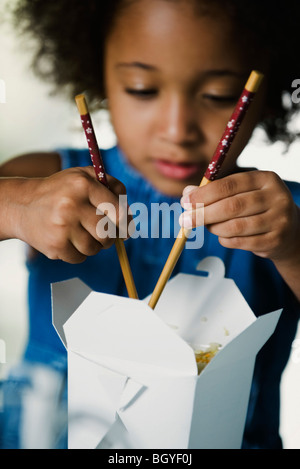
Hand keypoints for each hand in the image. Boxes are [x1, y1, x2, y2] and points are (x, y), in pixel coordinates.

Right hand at [15, 166, 129, 262]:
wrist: (22, 205)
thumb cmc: (62, 191)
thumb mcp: (85, 176)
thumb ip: (112, 187)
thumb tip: (129, 217)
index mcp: (83, 185)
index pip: (117, 211)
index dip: (126, 222)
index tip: (126, 227)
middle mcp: (72, 205)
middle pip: (108, 234)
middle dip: (109, 236)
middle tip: (104, 232)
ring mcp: (62, 228)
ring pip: (95, 248)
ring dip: (94, 245)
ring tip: (83, 234)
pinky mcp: (54, 246)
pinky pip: (80, 258)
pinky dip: (79, 253)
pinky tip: (69, 240)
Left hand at [180, 170, 299, 261]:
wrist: (288, 231)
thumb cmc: (256, 207)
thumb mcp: (241, 193)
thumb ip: (215, 191)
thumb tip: (187, 194)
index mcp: (266, 179)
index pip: (229, 185)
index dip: (204, 194)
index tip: (185, 201)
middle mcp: (276, 197)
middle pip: (232, 206)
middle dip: (203, 214)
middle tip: (184, 220)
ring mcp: (279, 220)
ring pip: (235, 226)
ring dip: (214, 228)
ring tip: (207, 227)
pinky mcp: (275, 240)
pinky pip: (240, 242)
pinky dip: (225, 240)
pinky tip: (223, 236)